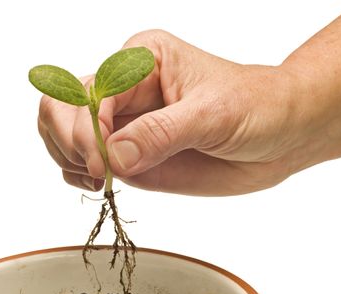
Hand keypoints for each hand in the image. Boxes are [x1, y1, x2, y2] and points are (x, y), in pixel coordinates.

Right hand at [37, 30, 299, 195]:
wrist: (280, 134)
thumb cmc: (256, 107)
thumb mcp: (212, 115)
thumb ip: (162, 133)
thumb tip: (113, 156)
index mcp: (139, 61)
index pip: (87, 92)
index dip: (87, 131)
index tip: (104, 166)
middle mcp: (124, 90)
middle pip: (60, 107)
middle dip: (69, 142)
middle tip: (99, 173)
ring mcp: (123, 123)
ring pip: (62, 133)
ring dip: (68, 159)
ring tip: (102, 179)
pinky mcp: (128, 153)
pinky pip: (83, 161)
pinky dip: (78, 175)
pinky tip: (102, 185)